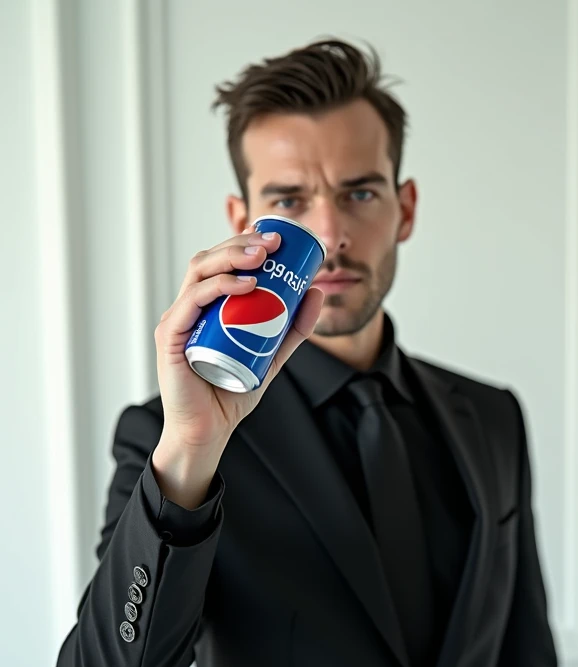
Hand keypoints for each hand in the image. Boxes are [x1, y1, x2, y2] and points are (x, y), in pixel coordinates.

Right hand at [154, 227, 323, 456]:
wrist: (209, 431)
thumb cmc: (232, 392)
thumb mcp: (272, 355)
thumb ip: (293, 328)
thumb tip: (316, 291)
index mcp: (206, 307)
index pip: (222, 264)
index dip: (244, 242)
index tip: (276, 236)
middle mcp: (188, 308)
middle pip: (209, 260)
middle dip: (241, 244)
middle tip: (274, 242)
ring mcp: (177, 321)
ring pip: (200, 273)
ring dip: (231, 257)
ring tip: (262, 256)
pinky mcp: (171, 338)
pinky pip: (192, 302)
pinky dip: (218, 287)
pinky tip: (245, 284)